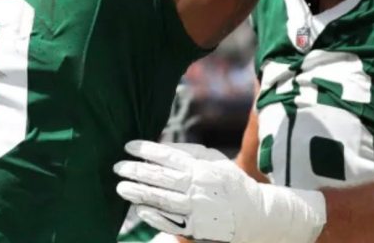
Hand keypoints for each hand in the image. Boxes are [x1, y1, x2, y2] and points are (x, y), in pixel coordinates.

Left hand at [114, 140, 324, 242]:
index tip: (128, 146)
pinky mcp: (196, 227)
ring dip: (139, 193)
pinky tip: (140, 209)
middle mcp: (196, 187)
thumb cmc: (231, 181)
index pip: (167, 156)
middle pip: (160, 178)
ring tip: (121, 187)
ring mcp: (196, 209)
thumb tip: (163, 146)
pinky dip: (153, 215)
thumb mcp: (214, 160)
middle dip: (136, 171)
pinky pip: (170, 221)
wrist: (255, 214)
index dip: (146, 150)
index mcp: (200, 167)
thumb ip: (189, 153)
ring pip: (161, 200)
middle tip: (118, 167)